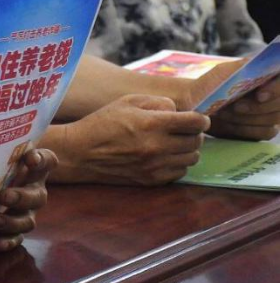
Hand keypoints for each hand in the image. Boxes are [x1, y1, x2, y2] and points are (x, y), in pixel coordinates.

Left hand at [0, 148, 54, 252]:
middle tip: (4, 196)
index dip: (42, 160)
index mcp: (35, 169)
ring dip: (10, 222)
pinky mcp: (16, 228)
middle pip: (37, 197)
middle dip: (21, 198)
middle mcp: (35, 190)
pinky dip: (8, 241)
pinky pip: (16, 238)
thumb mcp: (1, 151)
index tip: (31, 158)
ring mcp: (28, 211)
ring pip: (27, 221)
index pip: (47, 160)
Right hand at [48, 95, 208, 184]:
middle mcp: (157, 147)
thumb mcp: (127, 101)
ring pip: (192, 158)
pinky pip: (180, 172)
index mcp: (152, 124)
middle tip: (184, 129)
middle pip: (196, 141)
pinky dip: (178, 163)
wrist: (81, 152)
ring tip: (174, 143)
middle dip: (194, 133)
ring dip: (187, 149)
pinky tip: (164, 156)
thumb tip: (178, 111)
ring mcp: (155, 166)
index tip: (197, 118)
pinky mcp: (152, 181)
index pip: (195, 122)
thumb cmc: (103, 122)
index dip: (201, 118)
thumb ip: (157, 102)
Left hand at [191, 60, 279, 140]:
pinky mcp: (266, 129)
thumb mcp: (223, 73)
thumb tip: (258, 61)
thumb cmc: (210, 85)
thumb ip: (242, 66)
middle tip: (234, 107)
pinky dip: (245, 128)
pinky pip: (266, 132)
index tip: (259, 96)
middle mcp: (275, 94)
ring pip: (274, 118)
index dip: (276, 89)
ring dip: (247, 118)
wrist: (198, 106)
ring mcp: (273, 112)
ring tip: (224, 113)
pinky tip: (228, 123)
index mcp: (269, 75)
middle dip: (257, 107)